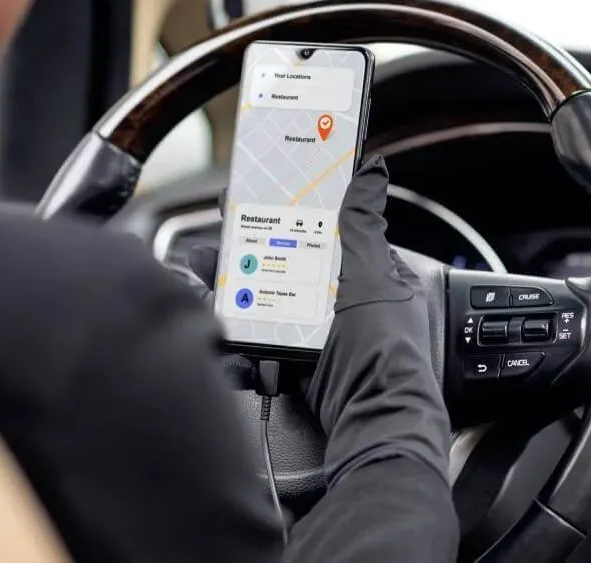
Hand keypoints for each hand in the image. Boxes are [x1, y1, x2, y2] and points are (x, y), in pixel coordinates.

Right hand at [188, 156, 449, 487]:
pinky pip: (261, 337)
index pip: (325, 230)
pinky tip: (219, 319)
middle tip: (220, 236)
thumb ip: (363, 224)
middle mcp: (342, 300)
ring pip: (268, 298)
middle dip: (250, 250)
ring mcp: (319, 332)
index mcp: (367, 273)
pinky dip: (238, 330)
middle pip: (288, 263)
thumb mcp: (373, 276)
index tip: (258, 196)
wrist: (372, 419)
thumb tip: (372, 171)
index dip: (292, 211)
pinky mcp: (296, 361)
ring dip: (235, 287)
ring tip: (206, 271)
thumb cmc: (384, 348)